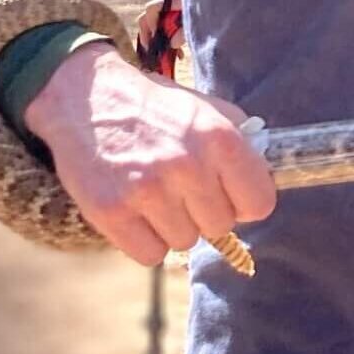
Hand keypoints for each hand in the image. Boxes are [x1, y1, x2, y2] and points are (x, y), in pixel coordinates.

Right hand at [24, 43, 276, 264]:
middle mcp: (187, 165)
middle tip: (182, 187)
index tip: (228, 192)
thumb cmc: (155, 107)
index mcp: (219, 137)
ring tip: (154, 192)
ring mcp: (148, 190)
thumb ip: (241, 143)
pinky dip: (144, 240)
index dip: (245, 201)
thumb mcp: (206, 108)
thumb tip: (267, 179)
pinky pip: (150, 255)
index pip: (260, 203)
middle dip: (204, 211)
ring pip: (185, 243)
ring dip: (173, 225)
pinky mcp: (111, 212)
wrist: (87, 98)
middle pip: (221, 227)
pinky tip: (135, 209)